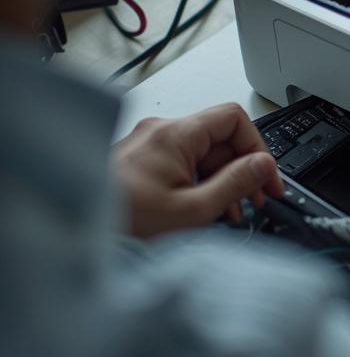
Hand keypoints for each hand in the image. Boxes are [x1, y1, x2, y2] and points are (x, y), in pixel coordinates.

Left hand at [112, 103, 283, 237]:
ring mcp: (147, 146)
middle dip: (240, 170)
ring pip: (201, 155)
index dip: (257, 147)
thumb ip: (236, 183)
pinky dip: (197, 184)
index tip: (266, 176)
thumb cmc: (123, 224)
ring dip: (220, 181)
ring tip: (227, 213)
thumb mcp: (193, 209)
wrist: (75, 238)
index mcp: (173, 134)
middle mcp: (159, 132)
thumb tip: (264, 165)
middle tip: (253, 200)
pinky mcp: (139, 162)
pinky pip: (180, 165)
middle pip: (218, 139)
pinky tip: (202, 210)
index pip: (234, 118)